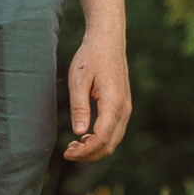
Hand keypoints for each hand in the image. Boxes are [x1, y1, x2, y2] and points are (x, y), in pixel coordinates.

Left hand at [63, 30, 131, 162]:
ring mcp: (126, 108)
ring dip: (95, 149)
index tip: (67, 153)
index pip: (101, 138)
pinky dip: (101, 140)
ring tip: (74, 146)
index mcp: (113, 102)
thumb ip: (79, 107)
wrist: (108, 40)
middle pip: (110, 145)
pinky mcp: (123, 106)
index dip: (84, 151)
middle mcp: (124, 108)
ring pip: (114, 141)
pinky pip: (115, 132)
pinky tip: (85, 136)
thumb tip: (79, 133)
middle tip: (68, 153)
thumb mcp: (78, 80)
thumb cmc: (91, 57)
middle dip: (89, 155)